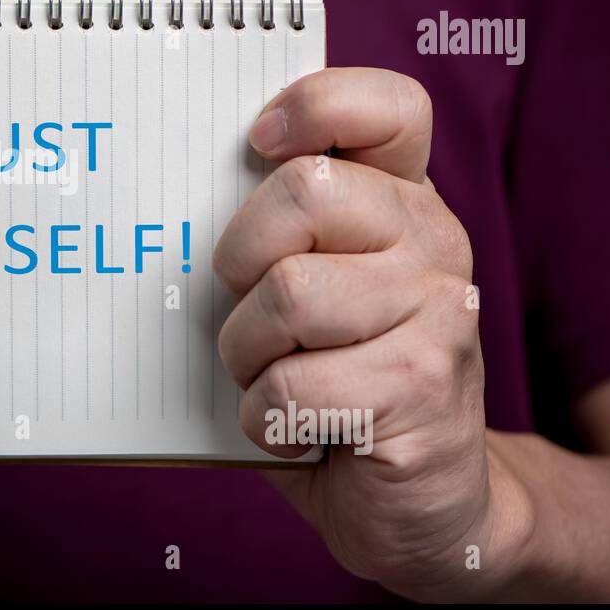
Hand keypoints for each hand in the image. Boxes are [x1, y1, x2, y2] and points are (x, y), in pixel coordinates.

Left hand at [213, 67, 528, 599]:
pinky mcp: (425, 388)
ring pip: (288, 295)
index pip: (388, 107)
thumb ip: (277, 237)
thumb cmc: (335, 384)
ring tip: (275, 379)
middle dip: (240, 262)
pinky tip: (298, 430)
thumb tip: (168, 202)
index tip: (258, 143)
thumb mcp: (313, 292)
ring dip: (248, 355)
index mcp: (403, 202)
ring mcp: (442, 312)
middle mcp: (435, 241)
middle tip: (250, 310)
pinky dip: (265, 419)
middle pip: (304, 191)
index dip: (315, 104)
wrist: (422, 505)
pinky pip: (292, 386)